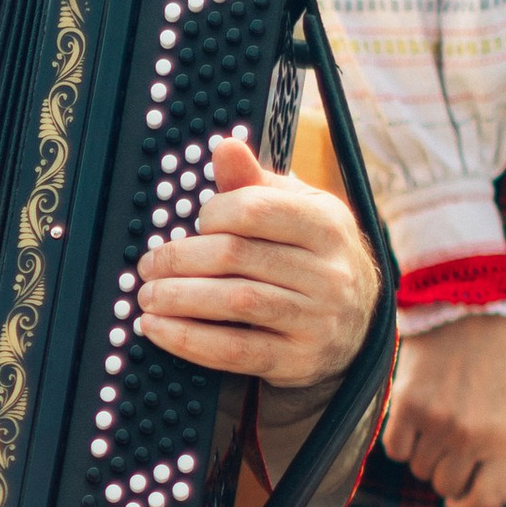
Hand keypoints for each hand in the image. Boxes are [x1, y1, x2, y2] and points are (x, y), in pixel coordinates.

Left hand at [134, 135, 380, 390]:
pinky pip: (234, 350)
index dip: (211, 215)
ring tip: (147, 296)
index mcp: (326, 223)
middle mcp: (329, 271)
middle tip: (148, 265)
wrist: (357, 324)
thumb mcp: (296, 212)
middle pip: (236, 256)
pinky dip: (189, 339)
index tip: (191, 225)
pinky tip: (158, 329)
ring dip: (178, 298)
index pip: (254, 210)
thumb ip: (254, 184)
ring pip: (234, 303)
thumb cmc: (313, 257)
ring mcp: (317, 318)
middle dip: (180, 260)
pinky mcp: (298, 359)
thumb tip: (225, 147)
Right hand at [382, 313, 505, 506]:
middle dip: (446, 471)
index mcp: (505, 438)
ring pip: (418, 468)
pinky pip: (396, 450)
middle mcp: (471, 435)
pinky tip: (416, 414)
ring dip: (424, 451)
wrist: (467, 311)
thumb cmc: (495, 365)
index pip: (483, 501)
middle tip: (451, 442)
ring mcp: (438, 422)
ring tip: (438, 417)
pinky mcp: (407, 407)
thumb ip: (500, 456)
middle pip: (444, 485)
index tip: (459, 506)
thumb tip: (486, 502)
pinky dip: (403, 439)